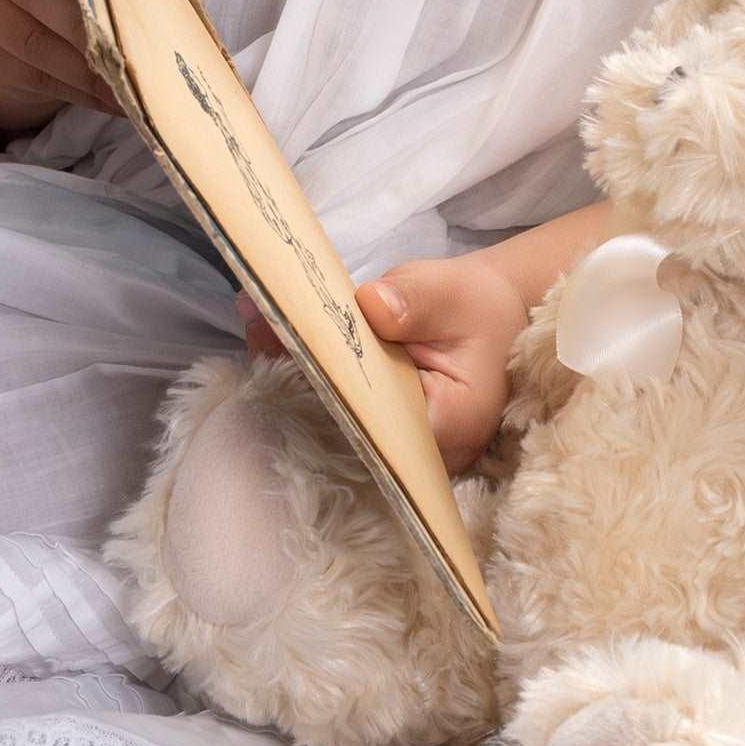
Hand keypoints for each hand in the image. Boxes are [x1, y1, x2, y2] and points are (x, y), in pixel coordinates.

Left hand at [241, 254, 529, 477]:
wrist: (488, 317)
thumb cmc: (475, 308)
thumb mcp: (451, 292)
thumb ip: (416, 301)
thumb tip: (373, 306)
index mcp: (450, 423)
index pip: (378, 426)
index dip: (330, 390)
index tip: (292, 346)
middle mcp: (422, 452)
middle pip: (347, 426)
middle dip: (297, 375)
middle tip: (261, 321)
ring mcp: (396, 446)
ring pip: (333, 418)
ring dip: (292, 370)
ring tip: (256, 315)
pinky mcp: (376, 428)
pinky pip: (333, 407)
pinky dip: (303, 370)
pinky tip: (270, 329)